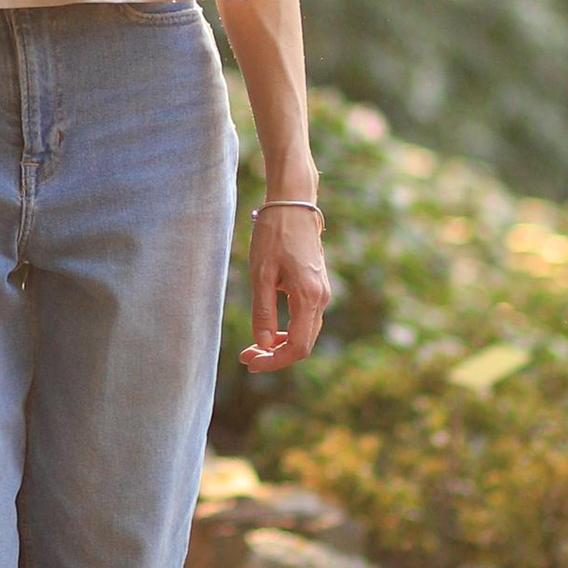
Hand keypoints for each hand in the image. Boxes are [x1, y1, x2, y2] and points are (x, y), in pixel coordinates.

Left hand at [240, 203, 328, 374]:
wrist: (293, 204)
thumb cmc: (274, 235)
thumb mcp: (261, 274)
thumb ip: (263, 311)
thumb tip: (262, 344)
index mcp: (309, 297)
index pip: (297, 347)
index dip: (275, 361)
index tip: (251, 363)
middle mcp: (321, 298)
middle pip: (302, 344)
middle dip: (274, 355)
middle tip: (245, 357)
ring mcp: (321, 292)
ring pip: (304, 332)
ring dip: (279, 344)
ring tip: (252, 347)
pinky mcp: (316, 286)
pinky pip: (304, 319)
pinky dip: (286, 330)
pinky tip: (267, 330)